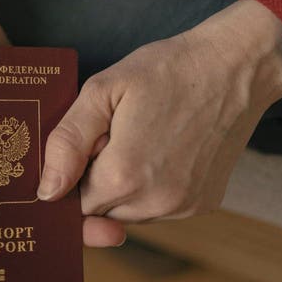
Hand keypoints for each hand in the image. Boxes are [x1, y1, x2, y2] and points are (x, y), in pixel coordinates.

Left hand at [38, 0, 281, 228]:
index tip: (86, 148)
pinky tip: (161, 152)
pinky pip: (157, 209)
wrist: (234, 67)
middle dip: (96, 181)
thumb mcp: (102, 91)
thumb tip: (48, 192)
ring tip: (141, 141)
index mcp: (122, 176)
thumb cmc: (165, 71)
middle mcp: (154, 202)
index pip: (73, 204)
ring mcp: (182, 207)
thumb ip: (67, 143)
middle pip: (99, 211)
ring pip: (127, 213)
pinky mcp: (201, 205)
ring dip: (123, 187)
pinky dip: (150, 189)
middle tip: (115, 138)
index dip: (73, 176)